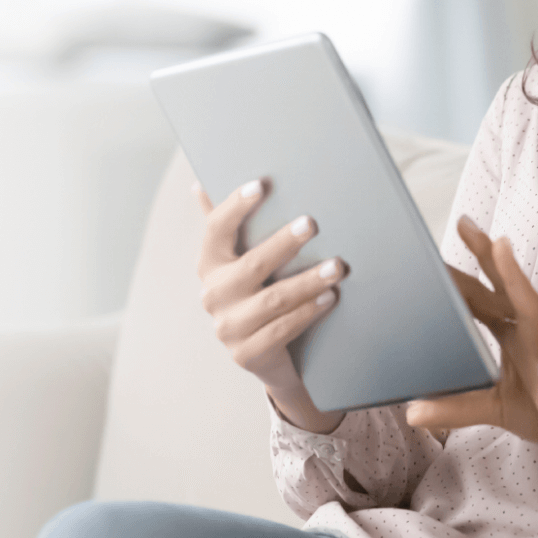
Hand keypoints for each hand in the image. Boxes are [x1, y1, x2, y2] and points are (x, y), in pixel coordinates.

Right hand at [193, 178, 349, 433]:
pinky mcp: (246, 354)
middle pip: (251, 265)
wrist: (264, 354)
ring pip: (272, 301)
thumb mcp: (241, 260)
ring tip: (337, 267)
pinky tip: (329, 297)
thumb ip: (228, 225)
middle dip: (284, 244)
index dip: (235, 205)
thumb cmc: (256, 292)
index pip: (216, 228)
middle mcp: (213, 294)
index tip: (261, 185)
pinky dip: (307, 313)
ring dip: (307, 282)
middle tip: (312, 223)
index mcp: (209, 264)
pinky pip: (282, 330)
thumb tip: (200, 182)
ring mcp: (227, 327)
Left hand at [406, 216, 537, 525]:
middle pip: (504, 290)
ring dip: (516, 279)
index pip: (482, 298)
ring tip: (501, 246)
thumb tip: (410, 414)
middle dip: (486, 257)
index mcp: (514, 337)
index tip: (431, 248)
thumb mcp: (498, 410)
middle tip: (464, 223)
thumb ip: (457, 408)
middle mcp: (530, 336)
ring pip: (531, 311)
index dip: (459, 274)